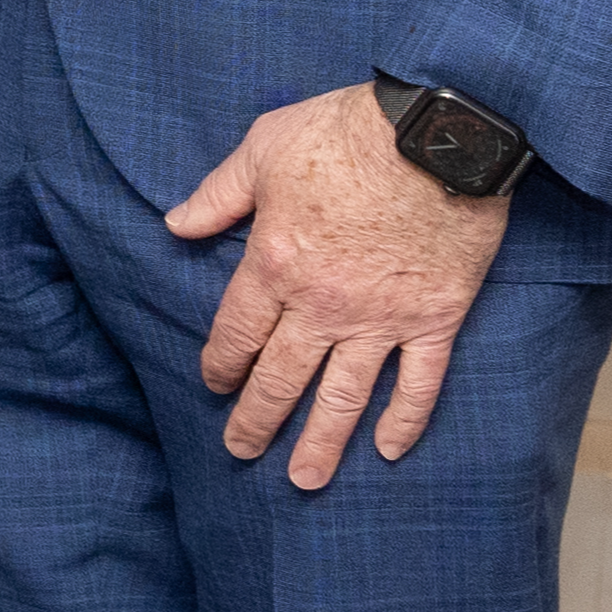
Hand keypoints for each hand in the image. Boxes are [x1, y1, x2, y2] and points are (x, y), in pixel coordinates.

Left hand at [165, 84, 509, 487]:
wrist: (436, 133)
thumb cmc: (343, 132)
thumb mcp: (262, 149)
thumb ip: (218, 196)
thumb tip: (174, 225)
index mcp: (274, 265)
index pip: (238, 333)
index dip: (223, 365)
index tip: (215, 386)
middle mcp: (323, 305)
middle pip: (283, 376)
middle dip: (258, 419)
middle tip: (241, 452)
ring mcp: (382, 318)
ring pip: (345, 394)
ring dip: (322, 441)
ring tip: (305, 479)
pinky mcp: (436, 318)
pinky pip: (419, 382)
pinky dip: (406, 419)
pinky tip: (389, 450)